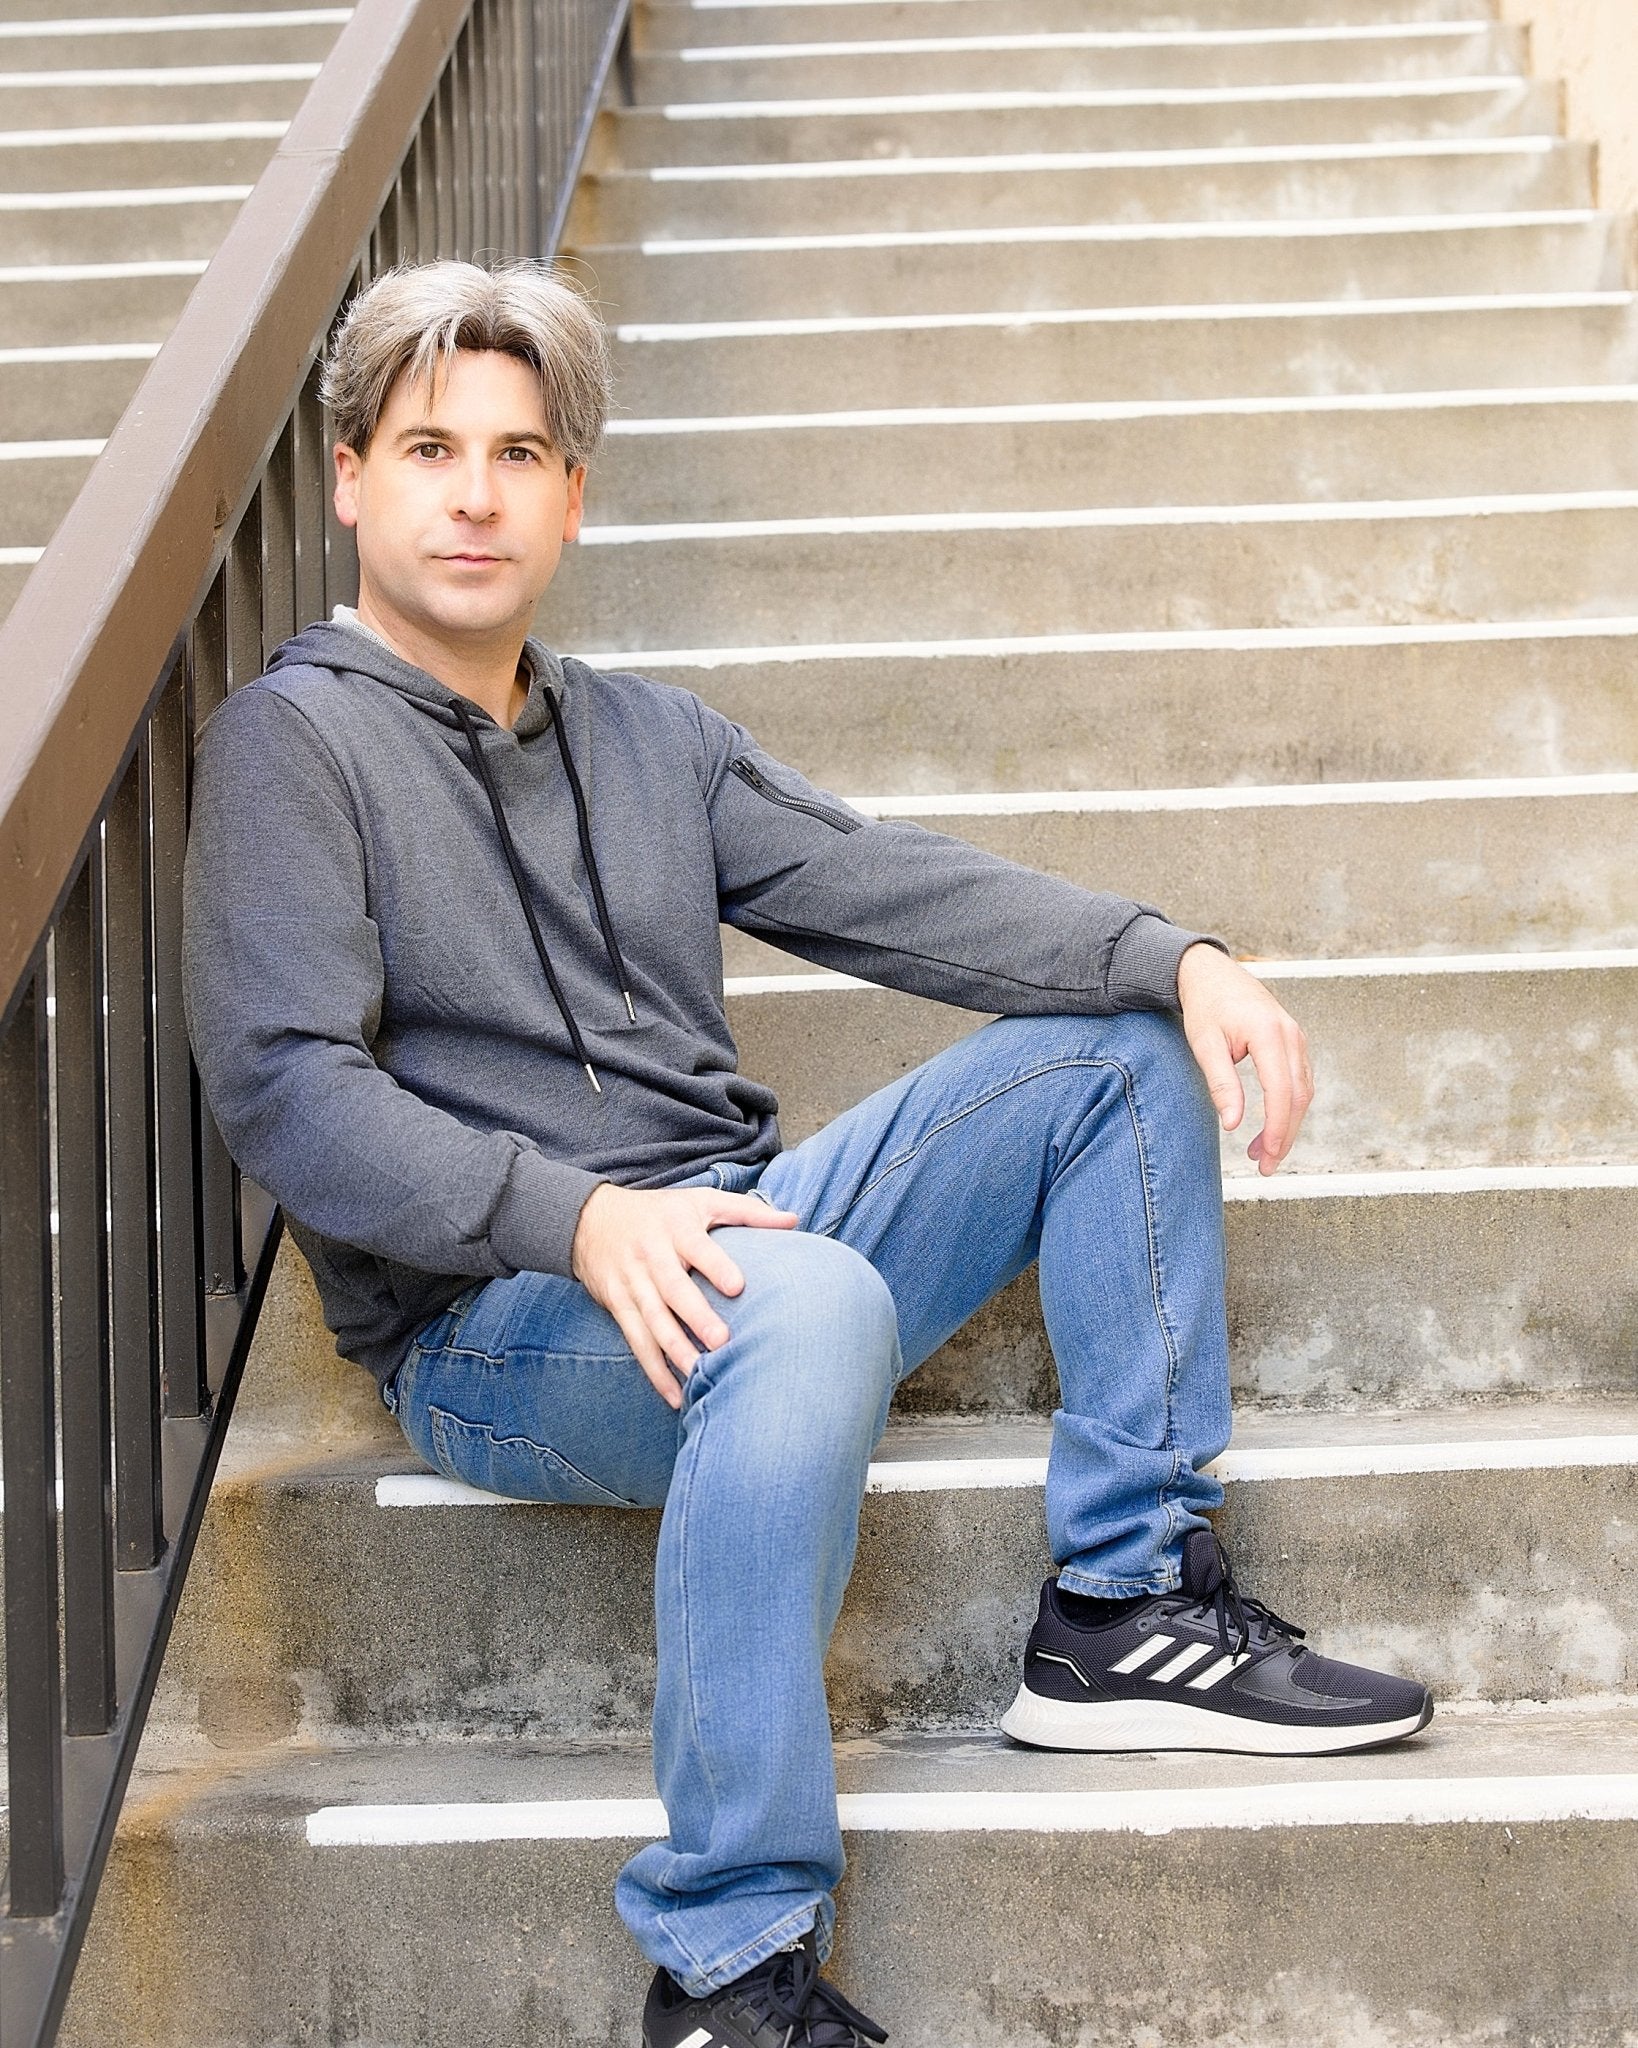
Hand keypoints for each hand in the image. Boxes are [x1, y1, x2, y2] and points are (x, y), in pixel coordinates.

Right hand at [570, 1183, 797, 1407]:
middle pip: (672, 1288)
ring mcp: (632, 1282)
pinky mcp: (618, 1305)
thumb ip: (747, 1212)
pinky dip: (654, 1370)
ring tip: (699, 1376)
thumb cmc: (662, 1212)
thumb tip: (794, 1220)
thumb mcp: (701, 1201)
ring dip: (674, 1351)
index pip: (696, 1246)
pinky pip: (636, 1341)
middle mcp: (651, 1255)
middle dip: (694, 1316)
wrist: (591, 1220)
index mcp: (676, 1227)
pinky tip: (674, 1395)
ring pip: (652, 1320)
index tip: (736, 1287)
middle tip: (721, 1341)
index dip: (715, 1265)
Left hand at [1176, 943, 1313, 1175]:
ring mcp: (1296, 1038)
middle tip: (1265, 1166)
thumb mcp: (1205, 1045)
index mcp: (1268, 1033)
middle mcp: (1290, 1035)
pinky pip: (1298, 1081)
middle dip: (1285, 1135)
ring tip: (1263, 1152)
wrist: (1212, 974)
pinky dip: (1288, 1107)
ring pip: (1302, 1092)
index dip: (1277, 1128)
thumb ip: (1221, 1083)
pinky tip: (1271, 1125)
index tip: (1267, 1156)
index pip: (1280, 1091)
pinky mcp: (1293, 1043)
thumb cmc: (1206, 1006)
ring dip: (1287, 1124)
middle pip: (1298, 1096)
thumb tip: (1232, 1124)